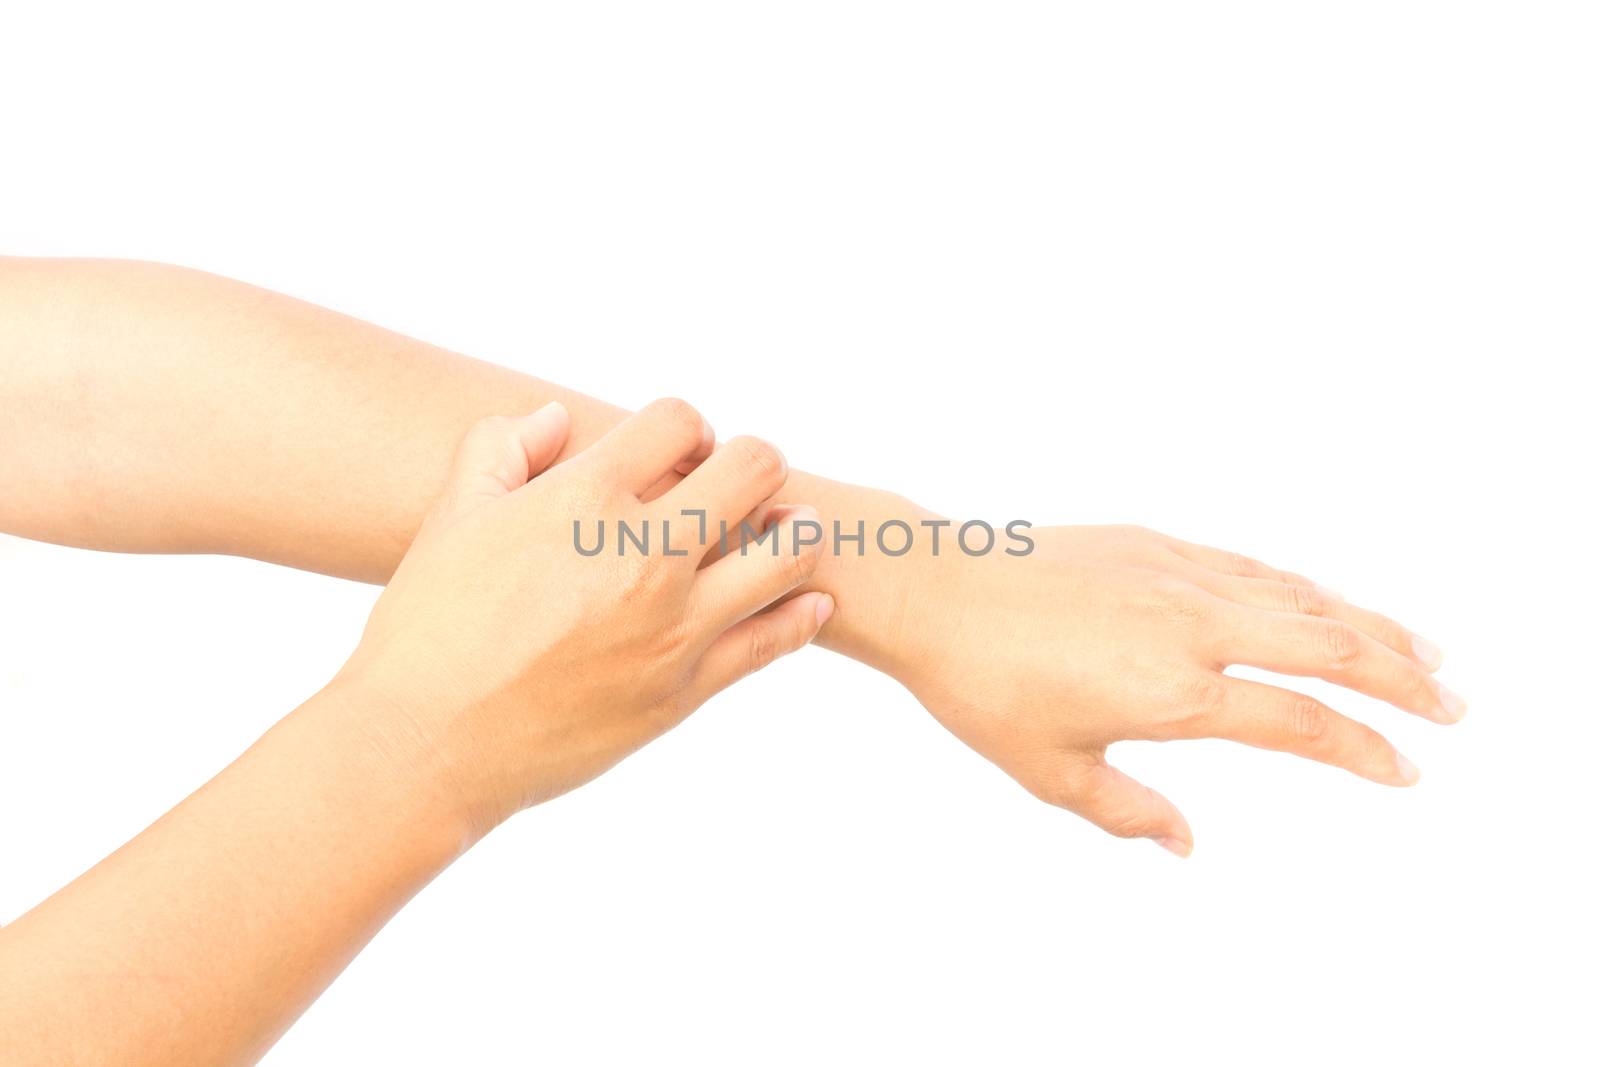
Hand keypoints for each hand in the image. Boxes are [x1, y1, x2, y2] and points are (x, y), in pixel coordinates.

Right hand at [336, 398, 832, 837]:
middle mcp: (642, 555)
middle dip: (752, 464)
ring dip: (795, 531)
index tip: (677, 452)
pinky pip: (775, 639)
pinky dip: (802, 612)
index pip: (678, 420)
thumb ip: (501, 448)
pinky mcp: (685, 690)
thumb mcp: (451, 517)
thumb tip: (556, 416)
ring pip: (788, 552)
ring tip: (782, 534)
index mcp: (583, 498)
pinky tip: (809, 599)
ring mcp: (673, 626)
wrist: (425, 746)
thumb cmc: (426, 629)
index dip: (683, 427)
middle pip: (755, 469)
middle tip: (738, 486)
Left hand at [893, 524, 1461, 855]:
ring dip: (1367, 624)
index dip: (1362, 750)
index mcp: (1173, 691)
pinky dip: (1301, 586)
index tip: (1404, 770)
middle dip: (1399, 678)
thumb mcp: (1050, 770)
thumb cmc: (980, 683)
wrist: (931, 588)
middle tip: (1452, 705)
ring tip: (1421, 650)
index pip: (1298, 723)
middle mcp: (1190, 625)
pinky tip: (1323, 599)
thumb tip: (1186, 845)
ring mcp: (1175, 574)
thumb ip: (1128, 811)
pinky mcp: (1151, 542)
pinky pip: (1248, 565)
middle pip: (1327, 647)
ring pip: (1299, 596)